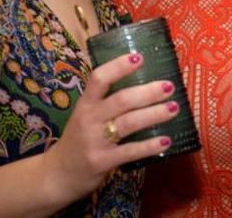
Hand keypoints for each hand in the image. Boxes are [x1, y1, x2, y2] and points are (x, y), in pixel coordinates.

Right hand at [39, 52, 179, 205]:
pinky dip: (150, 146)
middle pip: (121, 100)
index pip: (99, 79)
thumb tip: (142, 82)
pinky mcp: (102, 161)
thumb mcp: (85, 115)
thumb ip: (106, 101)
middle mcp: (89, 119)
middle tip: (169, 86)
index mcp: (85, 104)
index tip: (139, 57)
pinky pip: (130, 151)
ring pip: (129, 123)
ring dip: (154, 114)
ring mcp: (95, 141)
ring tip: (174, 108)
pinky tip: (166, 140)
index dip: (118, 66)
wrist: (57, 175)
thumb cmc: (78, 139)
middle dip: (148, 92)